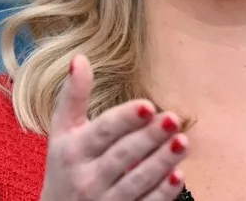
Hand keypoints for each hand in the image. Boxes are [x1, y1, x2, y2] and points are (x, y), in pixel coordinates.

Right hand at [39, 54, 187, 199]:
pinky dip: (162, 193)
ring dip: (161, 162)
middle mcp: (87, 178)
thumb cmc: (64, 165)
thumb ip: (72, 96)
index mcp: (73, 150)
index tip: (148, 105)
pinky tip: (179, 176)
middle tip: (173, 119)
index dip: (125, 119)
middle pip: (122, 156)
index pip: (102, 132)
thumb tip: (80, 58)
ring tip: (183, 142)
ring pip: (136, 181)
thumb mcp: (62, 132)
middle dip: (148, 138)